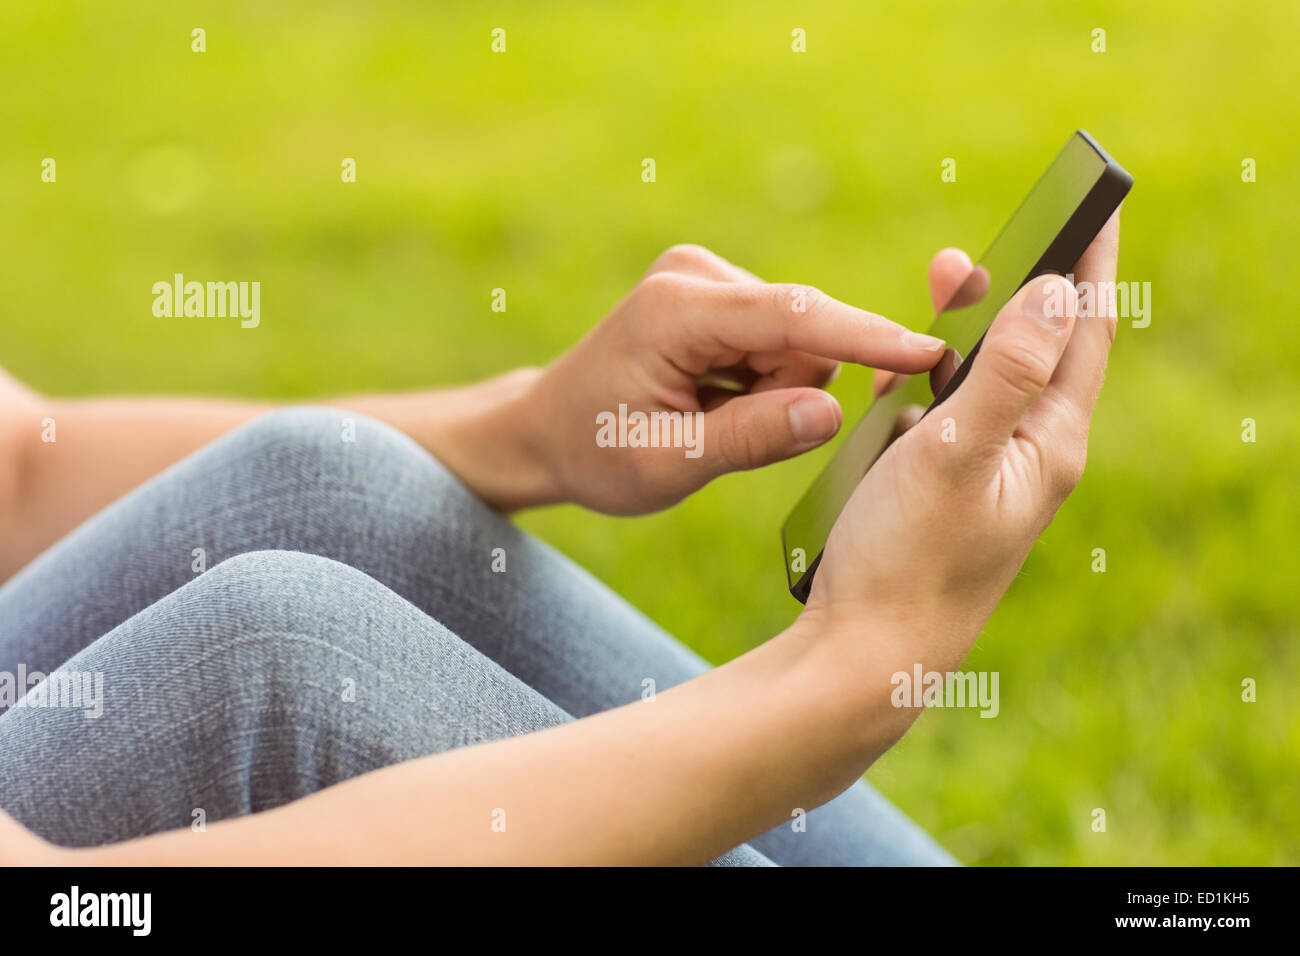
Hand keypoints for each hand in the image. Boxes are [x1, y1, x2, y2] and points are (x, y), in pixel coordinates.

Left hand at [520, 244, 946, 513]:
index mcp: (675, 311)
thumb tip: (833, 413)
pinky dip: (763, 380)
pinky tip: (712, 399)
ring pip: (797, 340)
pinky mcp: (718, 292)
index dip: (864, 338)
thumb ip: (750, 439)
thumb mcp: (666, 464)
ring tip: (708, 417)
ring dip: (774, 390)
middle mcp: (694, 276)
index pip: (791, 317)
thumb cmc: (596, 452)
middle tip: (721, 432)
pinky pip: (781, 339)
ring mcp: (706, 278)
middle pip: (801, 332)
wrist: (549, 430)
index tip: (928, 354)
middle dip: (788, 392)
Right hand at [807, 213, 1120, 689]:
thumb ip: (1006, 371)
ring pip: (984, 377)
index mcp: (1048, 443)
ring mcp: (984, 470)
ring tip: (935, 291)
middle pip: (1033, 347)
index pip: (1084, 332)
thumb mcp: (954, 453)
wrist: (865, 654)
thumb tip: (1056, 290)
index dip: (1089, 263)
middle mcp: (1027, 453)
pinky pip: (945, 411)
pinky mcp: (943, 485)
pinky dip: (926, 379)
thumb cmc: (908, 559)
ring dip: (962, 331)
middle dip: (1009, 288)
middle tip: (965, 253)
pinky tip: (900, 375)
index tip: (1095, 202)